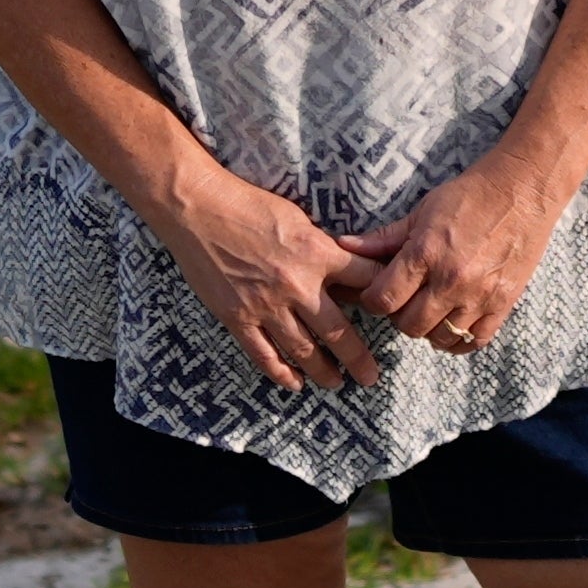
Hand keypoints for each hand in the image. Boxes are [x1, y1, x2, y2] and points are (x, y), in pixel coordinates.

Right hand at [154, 165, 385, 395]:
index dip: (382, 299)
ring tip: (337, 383)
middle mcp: (296, 285)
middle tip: (370, 376)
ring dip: (323, 371)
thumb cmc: (247, 204)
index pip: (365, 282)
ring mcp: (265, 305)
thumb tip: (345, 272)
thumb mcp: (297, 218)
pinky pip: (264, 354)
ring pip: (303, 350)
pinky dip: (281, 373)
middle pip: (339, 332)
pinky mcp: (237, 317)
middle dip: (359, 359)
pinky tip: (294, 383)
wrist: (197, 208)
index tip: (390, 315)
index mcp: (316, 254)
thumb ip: (322, 248)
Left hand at [337, 150, 572, 355]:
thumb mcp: (421, 211)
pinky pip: (474, 341)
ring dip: (428, 329)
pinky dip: (459, 340)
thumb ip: (384, 237)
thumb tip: (344, 246)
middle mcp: (451, 279)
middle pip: (408, 325)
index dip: (373, 301)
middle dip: (399, 316)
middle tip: (404, 301)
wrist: (522, 190)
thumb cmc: (469, 196)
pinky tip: (453, 324)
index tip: (378, 293)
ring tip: (430, 310)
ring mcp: (480, 295)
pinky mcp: (504, 303)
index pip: (383, 300)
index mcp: (426, 253)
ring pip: (440, 337)